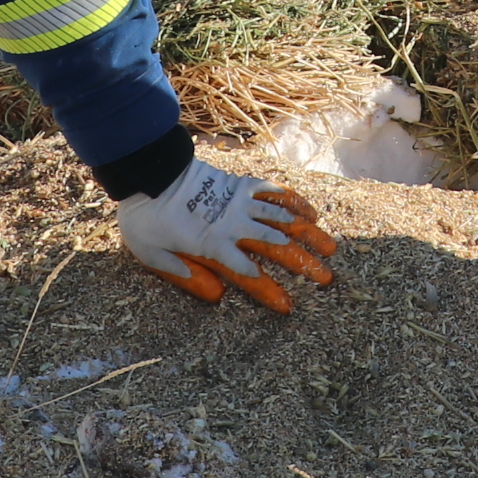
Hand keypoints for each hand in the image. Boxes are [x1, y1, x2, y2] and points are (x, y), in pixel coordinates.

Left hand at [115, 159, 339, 312]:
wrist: (149, 171)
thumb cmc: (146, 218)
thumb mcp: (153, 255)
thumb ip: (184, 276)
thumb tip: (218, 297)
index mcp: (213, 245)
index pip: (248, 272)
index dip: (269, 291)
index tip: (289, 305)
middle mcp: (234, 225)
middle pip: (276, 247)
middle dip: (304, 264)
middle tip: (326, 279)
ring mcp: (240, 203)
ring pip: (283, 219)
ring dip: (309, 235)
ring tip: (332, 249)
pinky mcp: (241, 184)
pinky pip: (273, 192)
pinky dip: (293, 202)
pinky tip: (311, 213)